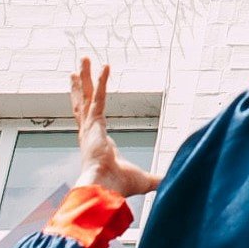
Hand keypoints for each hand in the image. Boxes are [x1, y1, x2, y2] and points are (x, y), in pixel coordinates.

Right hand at [69, 60, 158, 199]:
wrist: (104, 188)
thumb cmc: (118, 187)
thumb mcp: (142, 181)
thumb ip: (156, 179)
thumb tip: (172, 182)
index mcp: (97, 145)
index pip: (91, 122)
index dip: (90, 110)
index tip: (89, 101)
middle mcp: (89, 133)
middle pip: (83, 104)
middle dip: (82, 87)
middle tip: (76, 72)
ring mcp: (90, 127)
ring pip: (87, 96)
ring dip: (86, 76)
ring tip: (84, 59)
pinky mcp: (94, 123)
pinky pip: (100, 97)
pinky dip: (103, 81)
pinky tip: (106, 66)